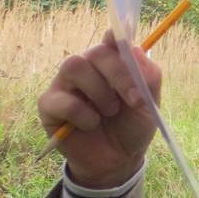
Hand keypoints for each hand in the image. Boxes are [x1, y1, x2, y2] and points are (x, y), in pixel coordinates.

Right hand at [37, 31, 161, 187]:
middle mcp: (87, 68)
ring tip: (110, 112)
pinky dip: (83, 114)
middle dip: (119, 74)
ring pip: (74, 66)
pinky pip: (62, 99)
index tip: (125, 44)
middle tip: (133, 100)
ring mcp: (65, 84)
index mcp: (112, 63)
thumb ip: (148, 77)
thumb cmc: (131, 128)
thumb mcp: (149, 105)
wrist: (117, 160)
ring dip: (99, 92)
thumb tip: (136, 49)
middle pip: (95, 52)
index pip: (111, 38)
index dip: (117, 37)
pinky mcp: (49, 105)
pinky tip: (91, 124)